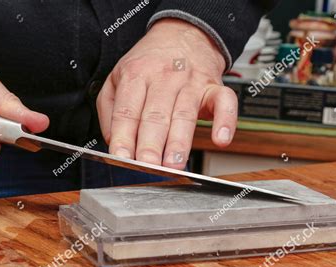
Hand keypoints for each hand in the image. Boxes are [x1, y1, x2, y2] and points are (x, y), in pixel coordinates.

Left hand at [97, 19, 237, 168]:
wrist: (184, 34)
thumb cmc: (151, 62)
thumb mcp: (118, 77)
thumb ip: (110, 109)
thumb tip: (113, 139)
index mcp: (136, 75)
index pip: (127, 111)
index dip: (123, 136)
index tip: (121, 156)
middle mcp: (163, 79)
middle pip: (155, 115)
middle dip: (151, 144)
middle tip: (148, 165)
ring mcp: (191, 83)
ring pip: (185, 115)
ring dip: (180, 142)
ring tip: (174, 164)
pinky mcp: (214, 87)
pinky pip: (224, 103)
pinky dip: (226, 121)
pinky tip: (221, 139)